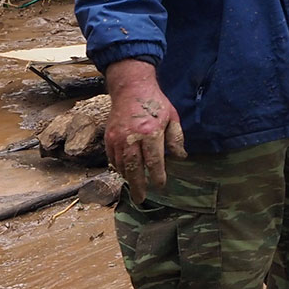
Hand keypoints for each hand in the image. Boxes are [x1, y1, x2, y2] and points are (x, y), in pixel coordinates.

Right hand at [102, 60, 185, 204]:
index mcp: (150, 133)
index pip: (154, 161)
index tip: (160, 185)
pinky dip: (118, 168)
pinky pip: (112, 158)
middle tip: (141, 199)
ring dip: (128, 178)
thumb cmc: (155, 103)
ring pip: (121, 165)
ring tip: (135, 188)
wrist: (131, 88)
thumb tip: (180, 157)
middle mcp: (131, 138)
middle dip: (138, 185)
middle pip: (133, 168)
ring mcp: (117, 139)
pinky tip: (125, 173)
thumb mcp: (172, 117)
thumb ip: (176, 138)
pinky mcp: (108, 138)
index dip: (157, 176)